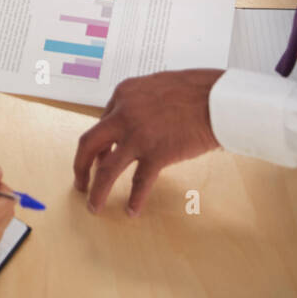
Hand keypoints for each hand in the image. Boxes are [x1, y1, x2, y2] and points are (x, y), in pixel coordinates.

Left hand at [74, 70, 222, 215]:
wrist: (216, 99)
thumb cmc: (193, 91)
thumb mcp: (155, 87)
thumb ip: (139, 103)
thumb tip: (130, 124)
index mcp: (123, 94)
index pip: (102, 123)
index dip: (101, 144)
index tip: (102, 156)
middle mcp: (123, 114)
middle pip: (89, 144)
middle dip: (80, 166)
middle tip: (80, 182)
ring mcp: (137, 136)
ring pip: (106, 169)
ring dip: (97, 190)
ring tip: (94, 206)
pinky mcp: (156, 155)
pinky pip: (139, 183)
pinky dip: (135, 200)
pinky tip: (132, 211)